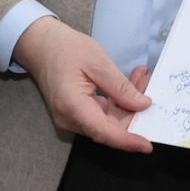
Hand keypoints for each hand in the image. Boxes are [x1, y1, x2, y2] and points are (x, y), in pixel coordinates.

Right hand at [13, 18, 151, 151]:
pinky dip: (117, 101)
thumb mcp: (97, 62)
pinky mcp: (76, 112)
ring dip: (128, 103)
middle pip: (109, 127)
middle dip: (134, 112)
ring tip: (141, 77)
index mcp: (73, 106)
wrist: (40, 45)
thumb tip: (142, 105)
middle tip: (149, 84)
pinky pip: (101, 113)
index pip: (104, 132)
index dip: (127, 141)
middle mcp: (70, 119)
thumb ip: (120, 86)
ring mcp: (72, 117)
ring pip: (108, 120)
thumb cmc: (65, 49)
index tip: (147, 145)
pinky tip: (130, 82)